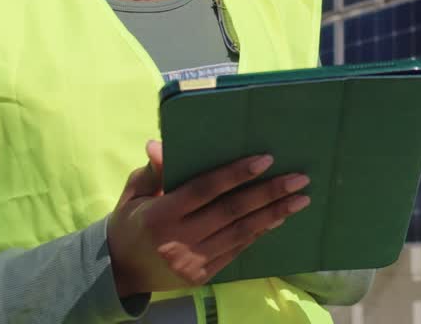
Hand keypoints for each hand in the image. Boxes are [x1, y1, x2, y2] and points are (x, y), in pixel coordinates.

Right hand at [106, 140, 310, 296]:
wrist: (120, 272)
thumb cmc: (130, 223)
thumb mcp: (134, 194)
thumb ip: (153, 171)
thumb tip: (159, 144)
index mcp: (161, 214)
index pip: (204, 189)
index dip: (236, 174)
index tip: (266, 159)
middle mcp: (179, 239)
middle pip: (231, 211)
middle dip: (268, 193)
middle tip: (299, 178)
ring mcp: (193, 261)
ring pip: (241, 233)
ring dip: (274, 214)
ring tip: (300, 199)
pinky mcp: (203, 275)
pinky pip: (237, 250)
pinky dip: (259, 233)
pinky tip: (278, 218)